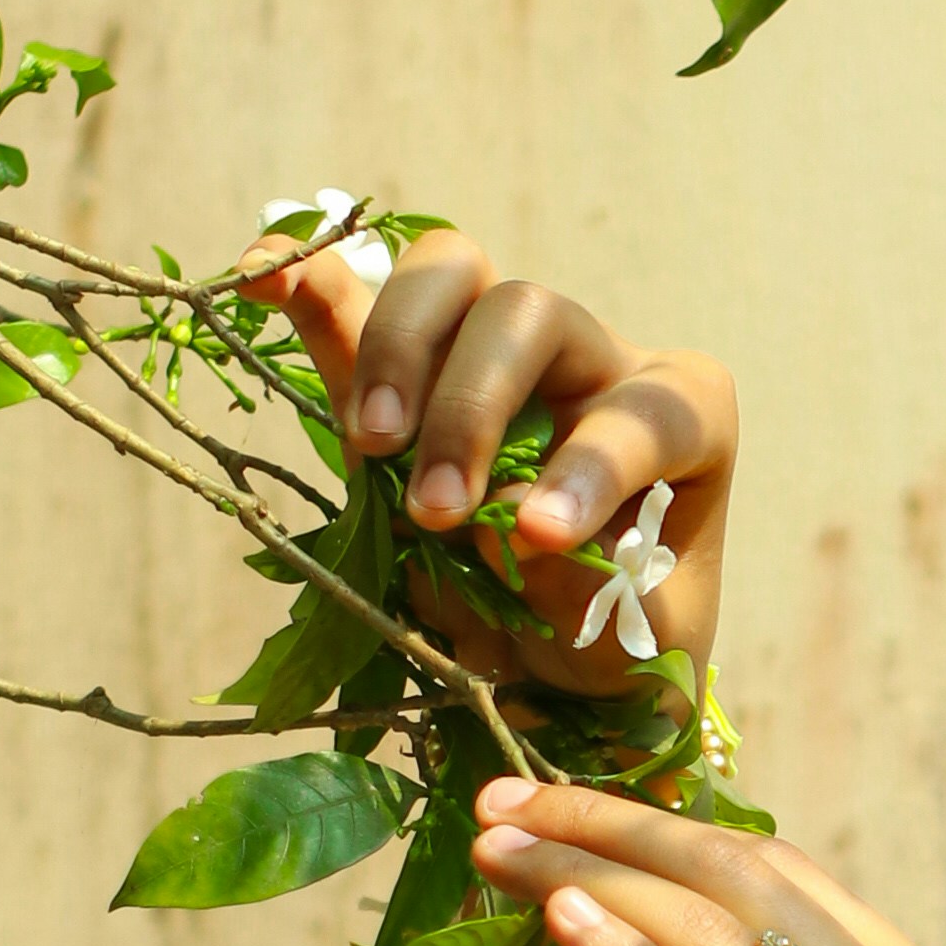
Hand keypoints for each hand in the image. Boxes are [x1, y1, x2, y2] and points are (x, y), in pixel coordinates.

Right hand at [255, 226, 735, 691]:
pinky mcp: (408, 368)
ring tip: (373, 445)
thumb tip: (510, 518)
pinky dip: (310, 281)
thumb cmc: (614, 643)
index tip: (538, 536)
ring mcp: (493, 351)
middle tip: (435, 510)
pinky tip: (263, 276)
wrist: (555, 668)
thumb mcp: (630, 638)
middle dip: (473, 406)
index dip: (589, 464)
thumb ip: (587, 579)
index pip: (645, 410)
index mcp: (681, 416)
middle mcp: (594, 360)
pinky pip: (354, 297)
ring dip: (398, 352)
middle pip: (529, 313)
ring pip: (449, 277)